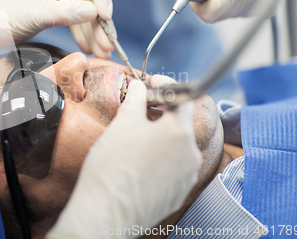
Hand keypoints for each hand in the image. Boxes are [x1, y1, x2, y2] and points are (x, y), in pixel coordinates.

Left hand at [0, 0, 113, 65]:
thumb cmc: (1, 13)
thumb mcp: (37, 12)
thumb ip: (68, 12)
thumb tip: (95, 13)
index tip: (104, 16)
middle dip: (102, 21)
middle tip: (108, 44)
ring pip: (86, 13)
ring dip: (95, 33)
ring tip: (102, 53)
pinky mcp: (53, 13)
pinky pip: (75, 23)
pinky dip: (83, 36)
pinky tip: (89, 50)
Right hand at [47, 80, 200, 238]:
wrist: (106, 211)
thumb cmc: (112, 166)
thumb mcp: (122, 123)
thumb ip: (135, 99)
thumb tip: (139, 87)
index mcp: (179, 132)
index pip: (183, 98)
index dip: (166, 86)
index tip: (151, 85)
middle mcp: (190, 153)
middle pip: (181, 123)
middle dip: (162, 113)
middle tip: (140, 110)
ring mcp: (187, 176)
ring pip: (178, 146)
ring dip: (162, 137)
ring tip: (137, 139)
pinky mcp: (179, 193)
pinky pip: (175, 167)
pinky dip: (162, 158)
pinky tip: (140, 161)